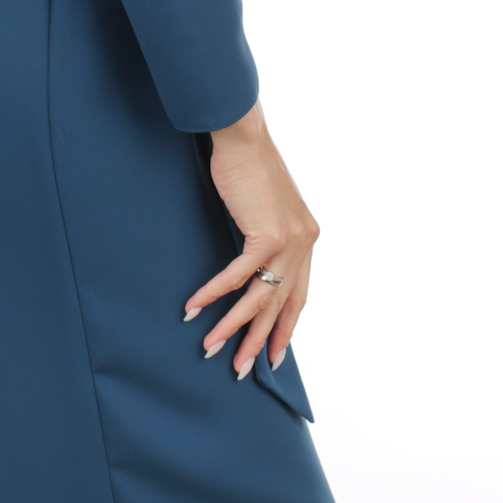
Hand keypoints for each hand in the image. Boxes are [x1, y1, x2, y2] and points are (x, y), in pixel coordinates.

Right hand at [182, 100, 318, 377]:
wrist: (243, 134)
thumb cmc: (246, 163)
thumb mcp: (265, 203)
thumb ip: (267, 230)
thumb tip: (254, 255)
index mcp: (307, 236)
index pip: (299, 294)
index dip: (285, 327)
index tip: (275, 356)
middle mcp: (304, 243)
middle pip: (282, 305)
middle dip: (260, 340)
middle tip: (240, 367)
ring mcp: (288, 241)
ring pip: (260, 298)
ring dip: (233, 327)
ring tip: (211, 349)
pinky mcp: (266, 235)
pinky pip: (237, 277)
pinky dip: (214, 295)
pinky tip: (194, 308)